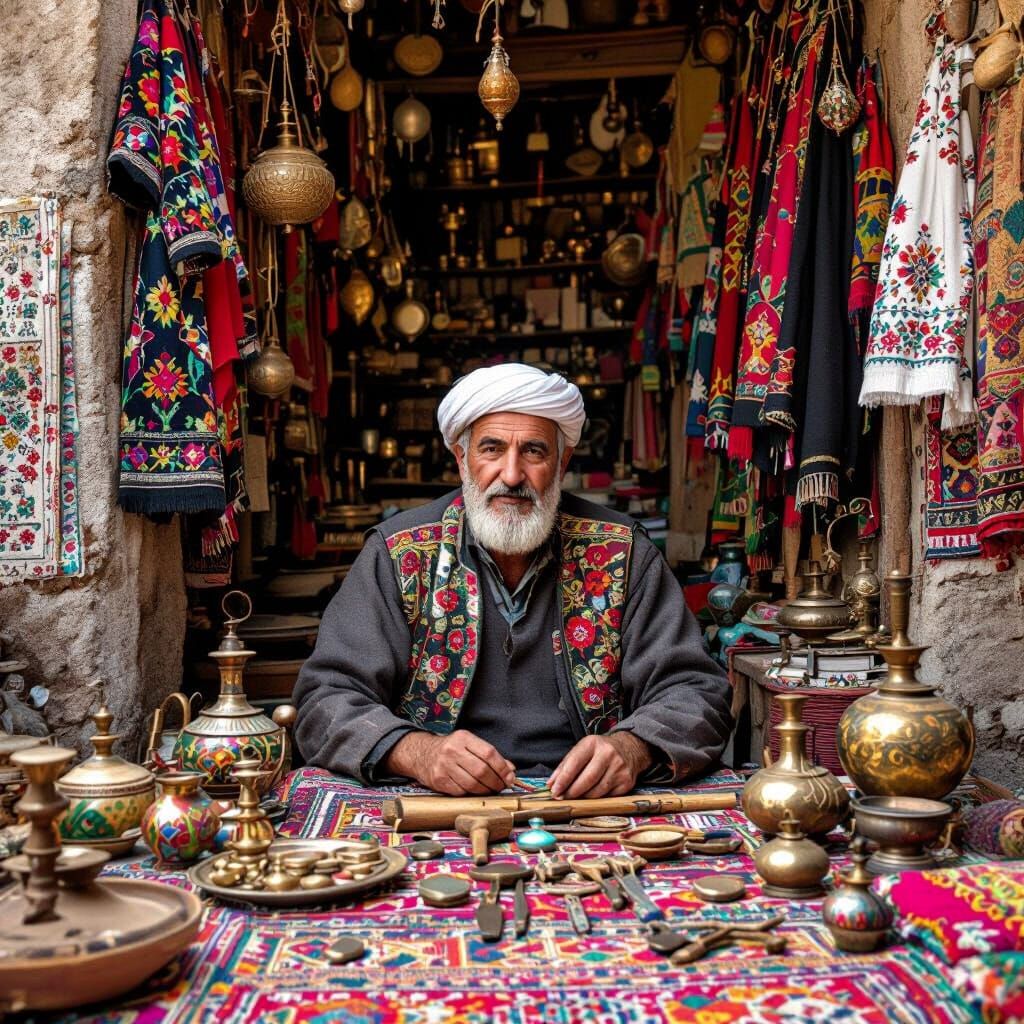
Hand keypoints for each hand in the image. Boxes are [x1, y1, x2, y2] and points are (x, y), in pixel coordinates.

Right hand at [384, 729, 516, 794]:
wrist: (421, 754)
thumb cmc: (451, 749)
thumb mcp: (469, 744)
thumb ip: (490, 756)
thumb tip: (510, 770)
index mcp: (463, 738)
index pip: (489, 753)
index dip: (502, 768)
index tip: (509, 777)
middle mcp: (452, 750)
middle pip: (482, 770)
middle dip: (496, 782)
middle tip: (501, 786)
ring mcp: (444, 766)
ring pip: (472, 784)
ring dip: (485, 791)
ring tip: (490, 790)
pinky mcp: (439, 780)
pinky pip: (461, 792)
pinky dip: (471, 794)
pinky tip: (475, 791)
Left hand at [548, 732, 652, 798]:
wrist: (629, 748)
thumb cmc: (600, 750)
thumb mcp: (582, 749)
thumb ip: (565, 765)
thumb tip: (551, 784)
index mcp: (593, 743)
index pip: (575, 763)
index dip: (563, 779)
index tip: (555, 790)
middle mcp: (608, 754)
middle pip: (587, 779)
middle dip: (572, 792)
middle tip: (562, 797)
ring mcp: (619, 768)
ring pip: (597, 791)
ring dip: (583, 797)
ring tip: (576, 797)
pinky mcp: (626, 781)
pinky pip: (607, 796)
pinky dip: (596, 799)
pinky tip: (591, 795)